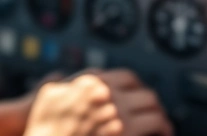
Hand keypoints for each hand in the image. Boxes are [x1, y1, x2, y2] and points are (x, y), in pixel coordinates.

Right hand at [22, 69, 172, 135]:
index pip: (127, 78)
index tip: (140, 97)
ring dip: (161, 121)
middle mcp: (108, 95)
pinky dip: (161, 132)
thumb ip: (60, 83)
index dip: (137, 89)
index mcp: (92, 83)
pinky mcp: (126, 134)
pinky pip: (155, 128)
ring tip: (163, 129)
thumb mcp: (46, 97)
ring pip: (155, 112)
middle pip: (145, 94)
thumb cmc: (43, 128)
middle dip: (152, 106)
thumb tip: (64, 77)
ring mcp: (118, 116)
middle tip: (155, 115)